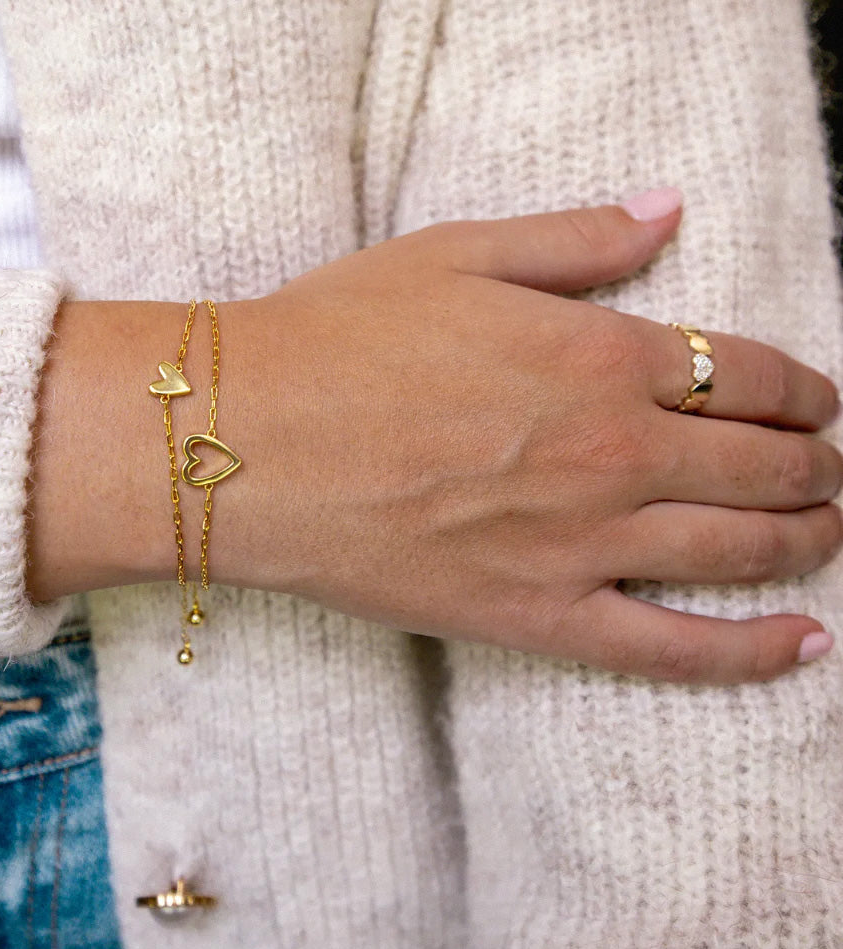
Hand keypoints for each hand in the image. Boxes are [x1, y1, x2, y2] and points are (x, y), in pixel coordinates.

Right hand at [210, 192, 842, 683]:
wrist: (251, 444)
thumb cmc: (336, 341)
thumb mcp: (454, 256)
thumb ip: (574, 238)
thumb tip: (669, 209)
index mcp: (601, 357)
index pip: (751, 375)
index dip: (803, 389)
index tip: (815, 401)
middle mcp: (614, 453)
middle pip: (765, 466)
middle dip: (817, 465)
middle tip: (830, 469)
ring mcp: (582, 544)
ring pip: (742, 551)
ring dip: (807, 538)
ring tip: (826, 530)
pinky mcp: (538, 616)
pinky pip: (671, 648)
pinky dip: (749, 651)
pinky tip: (802, 642)